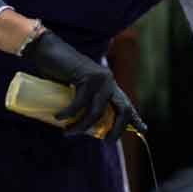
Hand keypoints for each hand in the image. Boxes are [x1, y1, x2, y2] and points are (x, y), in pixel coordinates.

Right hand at [22, 31, 146, 140]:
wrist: (49, 49)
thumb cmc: (60, 72)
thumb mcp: (77, 90)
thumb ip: (85, 103)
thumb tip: (85, 128)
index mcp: (109, 85)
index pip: (126, 104)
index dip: (135, 118)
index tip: (144, 129)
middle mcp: (109, 82)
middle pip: (123, 110)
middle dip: (118, 129)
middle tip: (106, 141)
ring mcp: (100, 79)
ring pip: (97, 112)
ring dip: (82, 126)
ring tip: (68, 133)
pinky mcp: (88, 77)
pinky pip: (80, 103)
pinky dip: (69, 114)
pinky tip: (59, 118)